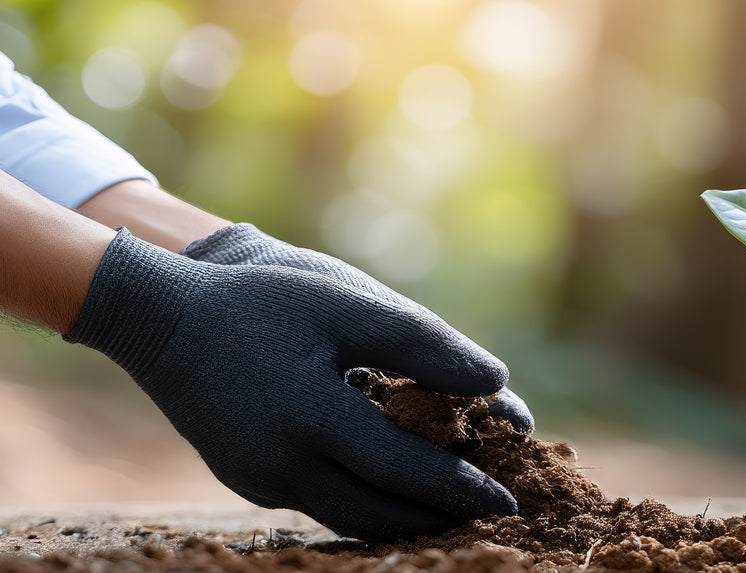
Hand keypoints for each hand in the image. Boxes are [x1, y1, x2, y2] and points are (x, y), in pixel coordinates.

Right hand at [65, 230, 516, 539]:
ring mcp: (258, 479)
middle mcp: (279, 464)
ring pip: (348, 517)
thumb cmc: (266, 297)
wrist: (161, 312)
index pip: (402, 469)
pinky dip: (368, 499)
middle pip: (378, 513)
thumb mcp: (350, 303)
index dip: (460, 487)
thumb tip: (498, 386)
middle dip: (441, 516)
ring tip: (459, 508)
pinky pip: (321, 501)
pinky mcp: (248, 479)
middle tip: (495, 514)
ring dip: (406, 517)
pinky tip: (404, 486)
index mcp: (307, 417)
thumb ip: (424, 345)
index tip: (510, 501)